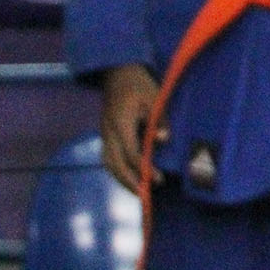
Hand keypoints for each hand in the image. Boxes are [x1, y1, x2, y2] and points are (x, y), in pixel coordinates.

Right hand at [99, 63, 161, 195]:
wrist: (116, 73)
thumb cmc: (137, 83)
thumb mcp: (153, 95)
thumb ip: (160, 118)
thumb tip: (164, 140)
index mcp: (120, 121)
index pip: (131, 152)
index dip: (144, 168)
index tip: (158, 179)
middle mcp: (109, 131)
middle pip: (115, 164)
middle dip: (129, 182)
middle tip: (144, 195)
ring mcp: (105, 134)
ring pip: (108, 164)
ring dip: (121, 180)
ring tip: (137, 192)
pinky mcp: (106, 135)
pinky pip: (108, 159)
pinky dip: (118, 171)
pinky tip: (129, 178)